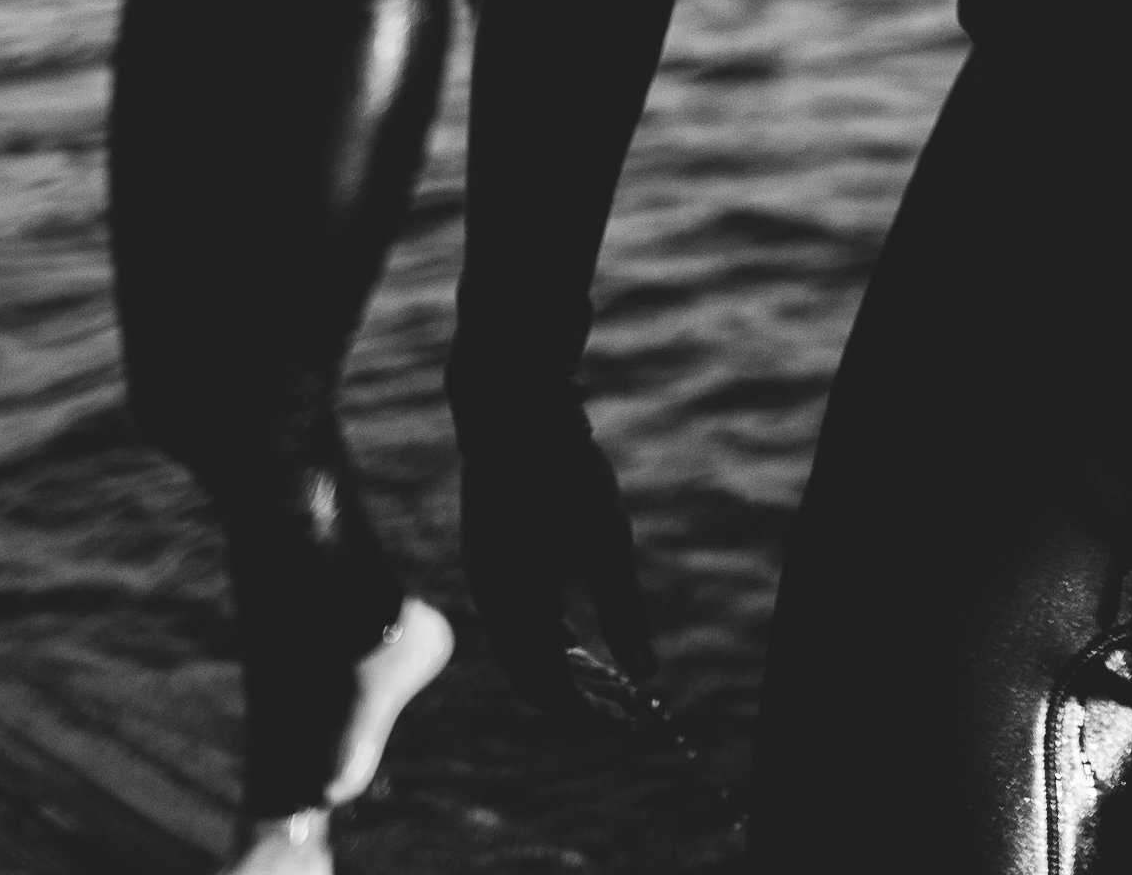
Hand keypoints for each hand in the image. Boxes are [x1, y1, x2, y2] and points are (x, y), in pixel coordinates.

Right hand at [451, 369, 663, 727]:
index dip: (590, 715)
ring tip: (608, 680)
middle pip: (530, 676)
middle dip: (578, 699)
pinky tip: (574, 636)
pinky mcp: (487, 555)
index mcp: (515, 608)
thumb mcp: (607, 543)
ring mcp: (484, 576)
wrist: (510, 407)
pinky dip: (544, 637)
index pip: (549, 689)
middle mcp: (490, 600)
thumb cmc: (564, 472)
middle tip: (625, 710)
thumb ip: (625, 613)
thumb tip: (648, 674)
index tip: (630, 724)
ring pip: (519, 646)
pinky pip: (512, 618)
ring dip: (562, 669)